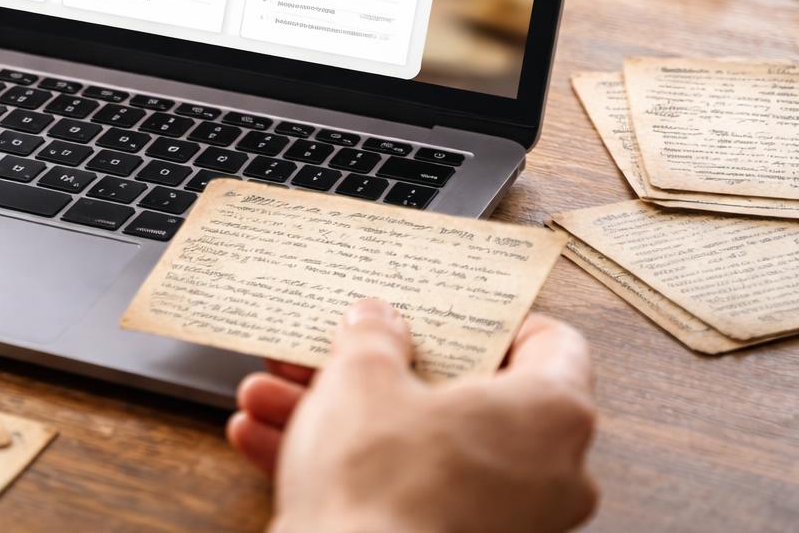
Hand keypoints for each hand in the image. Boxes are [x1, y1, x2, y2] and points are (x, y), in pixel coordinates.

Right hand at [228, 299, 597, 532]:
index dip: (490, 318)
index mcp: (551, 412)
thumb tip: (376, 321)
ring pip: (417, 446)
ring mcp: (507, 522)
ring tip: (273, 396)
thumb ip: (372, 335)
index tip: (443, 308)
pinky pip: (401, 493)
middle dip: (378, 370)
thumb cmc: (380, 485)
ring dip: (340, 416)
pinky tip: (268, 442)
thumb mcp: (360, 376)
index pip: (550, 342)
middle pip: (460, 396)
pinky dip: (344, 468)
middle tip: (333, 349)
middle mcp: (547, 473)